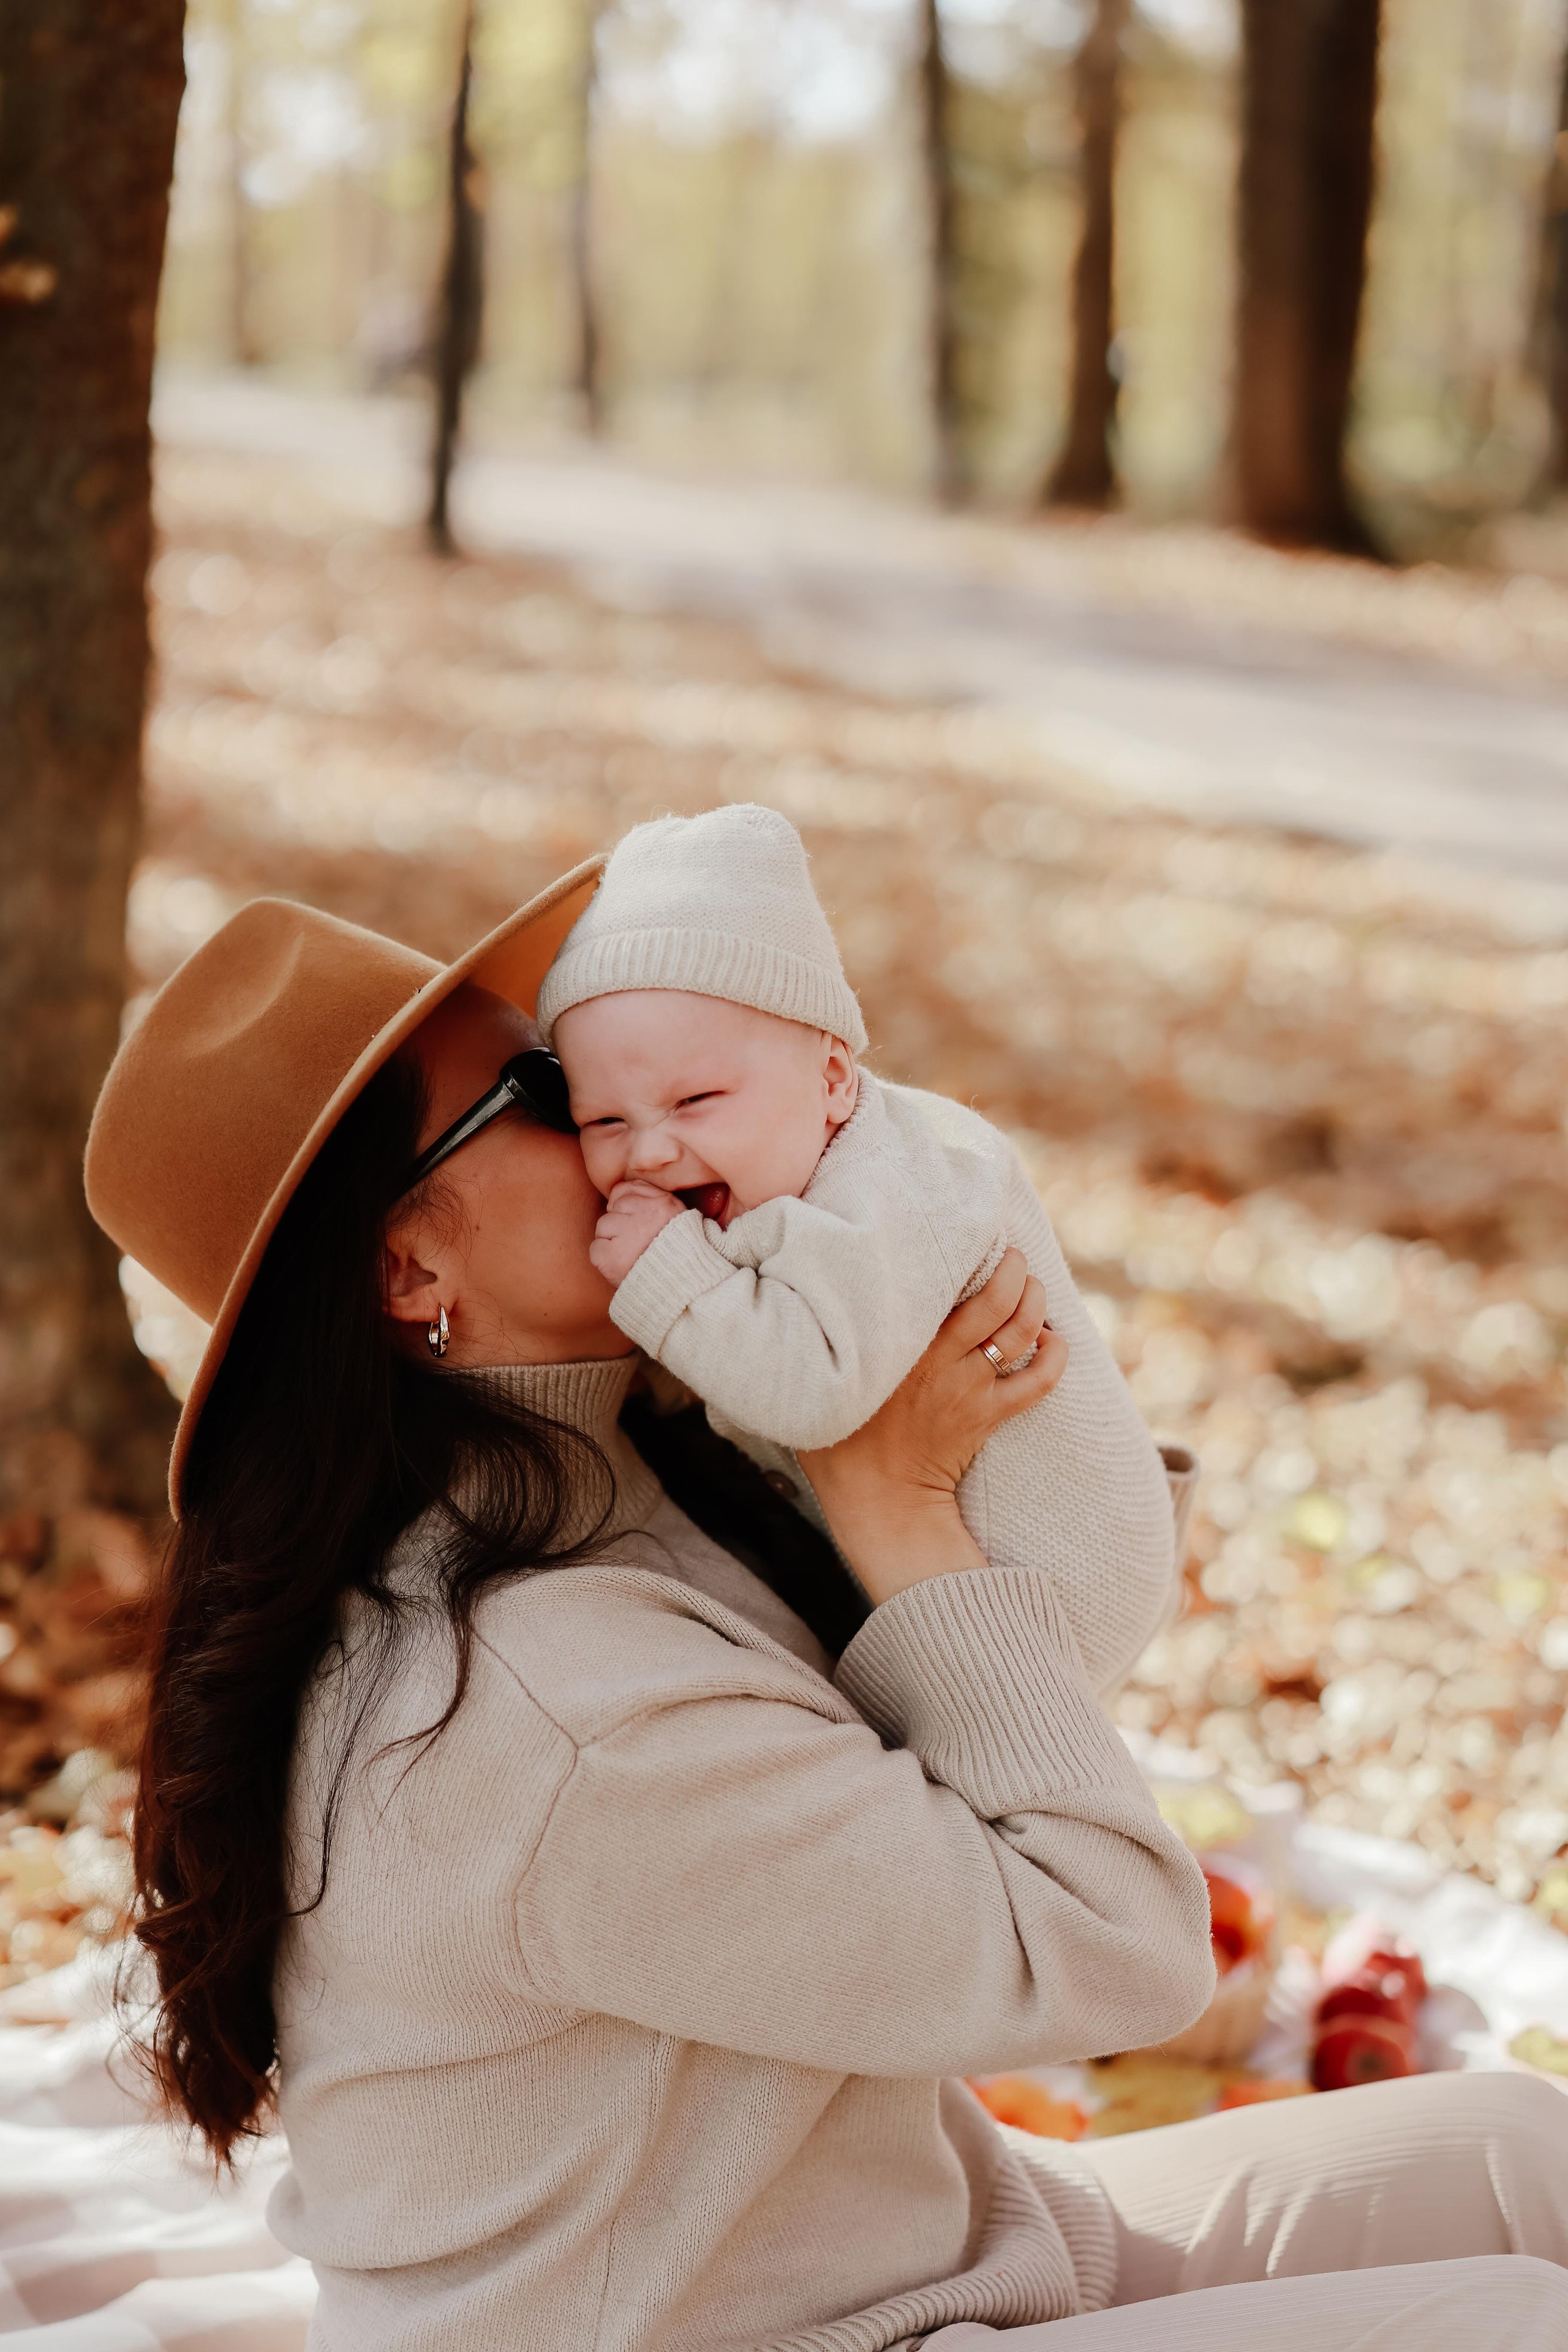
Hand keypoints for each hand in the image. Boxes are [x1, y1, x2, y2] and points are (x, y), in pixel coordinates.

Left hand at [589, 1180, 685, 1286]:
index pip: (623, 1192)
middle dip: (620, 1225)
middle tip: (638, 1243)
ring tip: (631, 1254)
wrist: (681, 1285)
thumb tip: (617, 1188)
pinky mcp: (611, 1259)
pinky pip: (596, 1249)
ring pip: (603, 1227)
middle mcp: (643, 1218)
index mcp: (661, 1206)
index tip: (638, 1225)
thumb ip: (647, 1192)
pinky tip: (621, 1264)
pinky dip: (604, 1257)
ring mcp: (625, 1238)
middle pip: (612, 1210)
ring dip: (612, 1240)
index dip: (627, 1209)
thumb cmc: (675, 1248)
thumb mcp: (673, 1212)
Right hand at [797, 1250, 1067, 1604]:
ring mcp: (970, 1387)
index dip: (967, 1253)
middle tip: (1012, 1257)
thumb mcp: (820, 1376)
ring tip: (1031, 1288)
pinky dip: (1055, 1358)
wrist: (877, 1501)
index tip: (969, 1237)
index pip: (941, 1281)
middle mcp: (942, 1358)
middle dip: (1014, 1269)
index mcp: (901, 1343)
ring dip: (1035, 1303)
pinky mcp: (989, 1416)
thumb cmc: (837, 1438)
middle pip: (997, 1298)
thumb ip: (824, 1334)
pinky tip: (1055, 1342)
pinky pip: (1038, 1383)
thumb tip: (804, 1302)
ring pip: (1021, 1331)